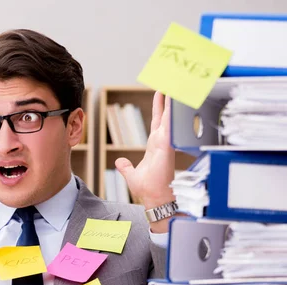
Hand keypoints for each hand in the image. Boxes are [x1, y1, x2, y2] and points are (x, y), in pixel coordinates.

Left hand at [114, 91, 175, 232]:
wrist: (155, 199)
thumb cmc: (148, 189)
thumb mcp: (132, 175)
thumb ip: (125, 167)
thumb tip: (119, 162)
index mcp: (156, 145)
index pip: (158, 120)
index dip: (159, 105)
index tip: (160, 91)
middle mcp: (163, 141)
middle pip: (166, 113)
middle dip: (168, 95)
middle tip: (171, 76)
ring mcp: (166, 142)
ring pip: (170, 115)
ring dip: (172, 98)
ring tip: (175, 79)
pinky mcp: (166, 145)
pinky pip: (169, 123)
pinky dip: (172, 111)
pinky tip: (174, 97)